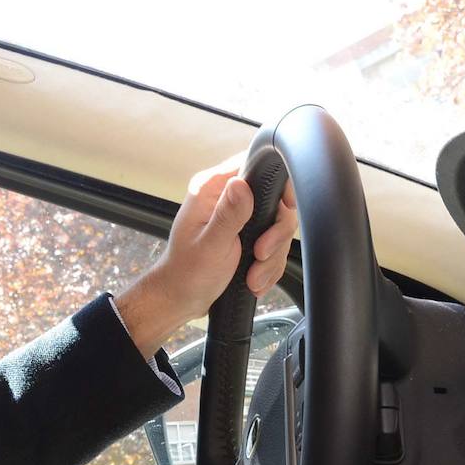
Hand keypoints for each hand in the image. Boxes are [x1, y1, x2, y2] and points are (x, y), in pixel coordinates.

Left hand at [114, 162, 296, 355]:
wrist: (181, 299)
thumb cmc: (186, 274)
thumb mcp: (210, 245)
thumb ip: (228, 215)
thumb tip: (241, 184)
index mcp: (211, 189)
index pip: (255, 165)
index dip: (277, 186)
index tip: (283, 210)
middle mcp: (225, 197)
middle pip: (275, 201)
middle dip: (274, 235)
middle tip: (259, 255)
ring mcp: (237, 217)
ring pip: (277, 226)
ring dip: (271, 256)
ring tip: (253, 276)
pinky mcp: (245, 234)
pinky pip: (273, 243)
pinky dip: (268, 264)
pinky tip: (254, 278)